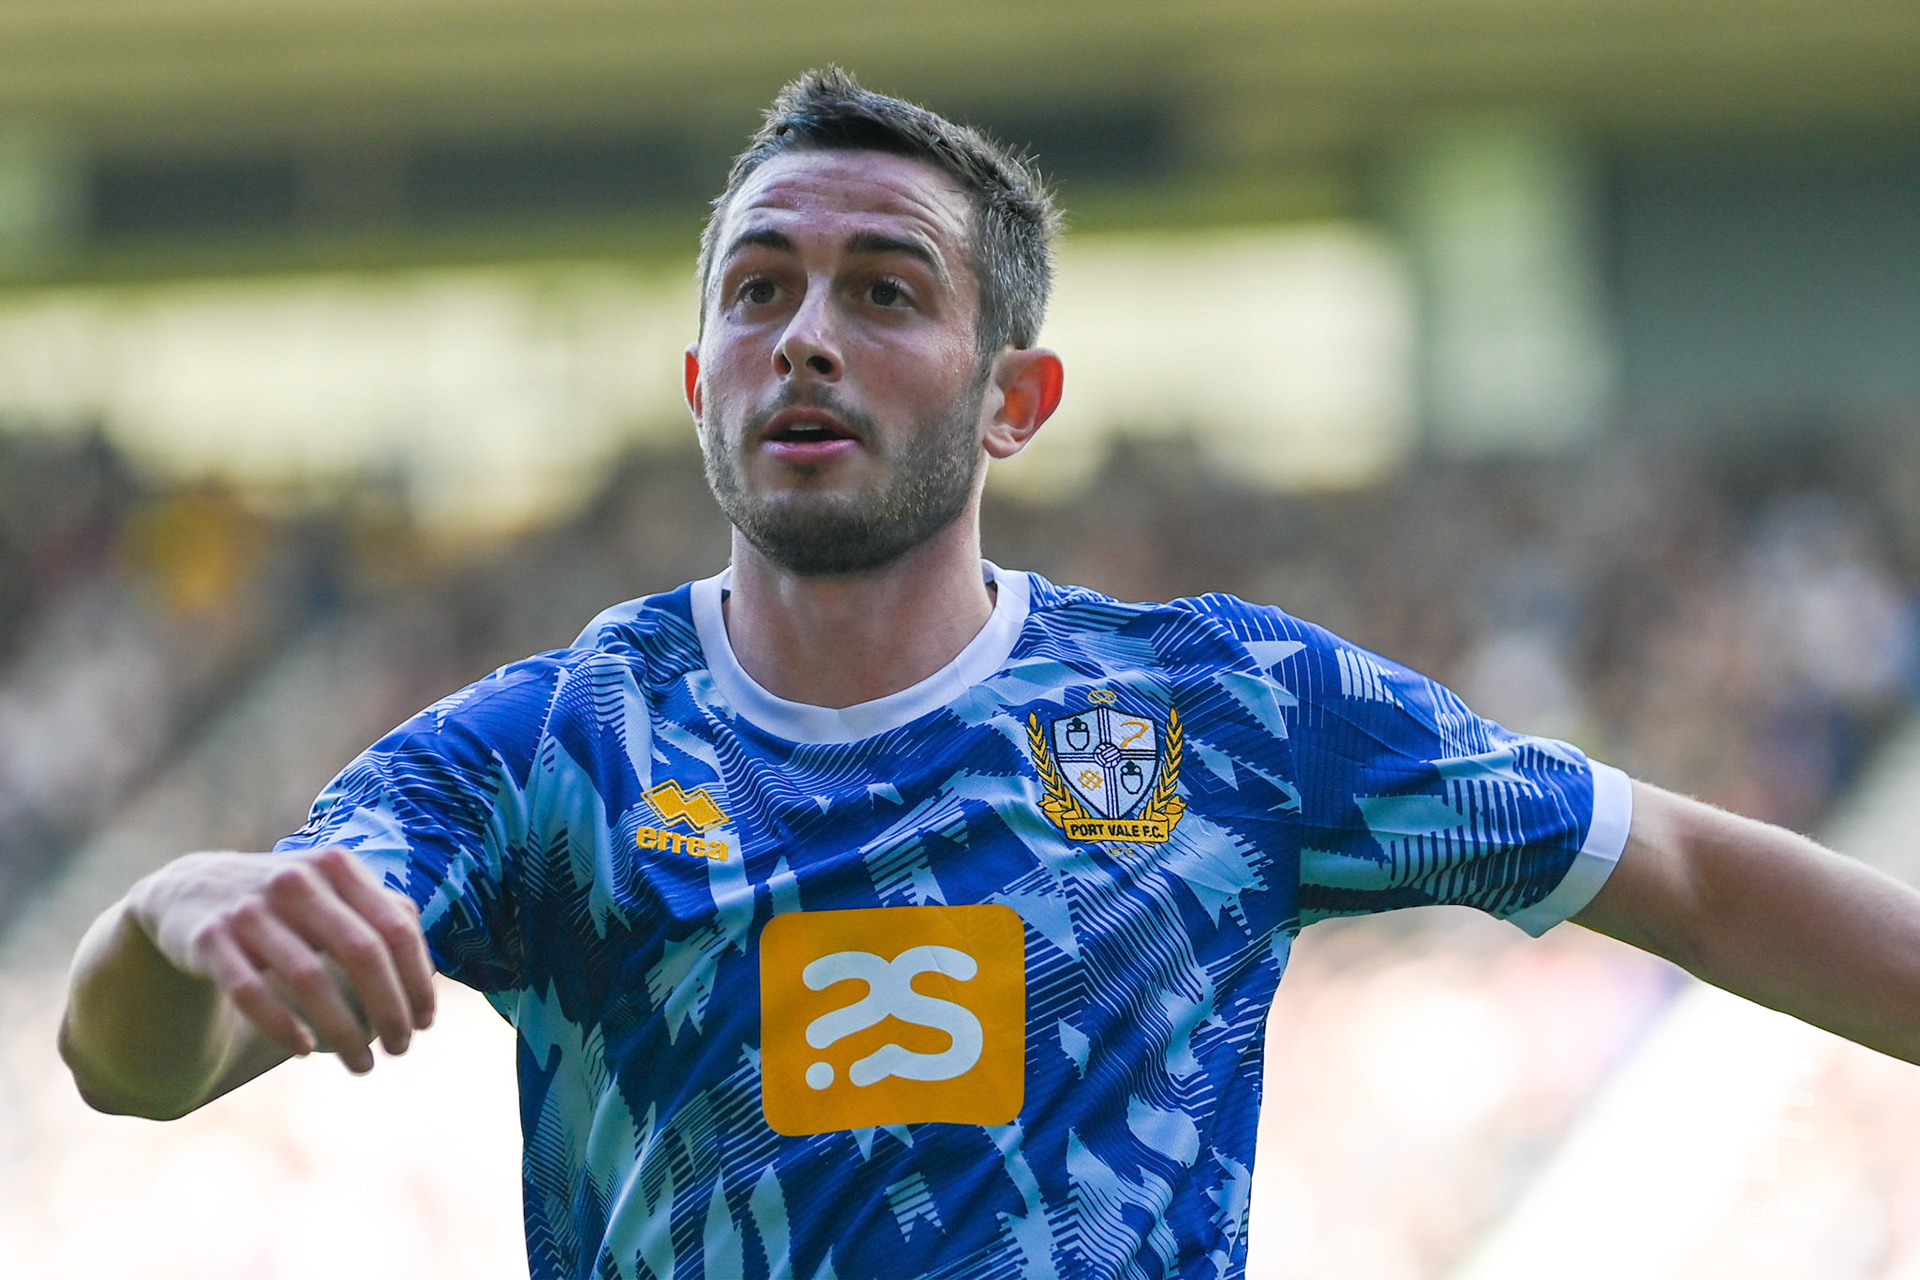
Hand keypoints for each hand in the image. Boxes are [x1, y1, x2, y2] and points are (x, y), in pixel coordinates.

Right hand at [128, 847, 435, 1073]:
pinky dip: (283, 1027)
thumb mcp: (333, 890)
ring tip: (361, 1065)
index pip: (396, 928)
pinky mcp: (208, 940)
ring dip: (343, 1031)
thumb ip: (382, 917)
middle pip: (362, 953)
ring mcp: (249, 909)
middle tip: (400, 1050)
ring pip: (309, 978)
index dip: (417, 981)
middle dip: (390, 1010)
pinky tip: (305, 1050)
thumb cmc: (285, 903)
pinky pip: (251, 992)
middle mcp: (296, 881)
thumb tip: (431, 976)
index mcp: (337, 867)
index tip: (425, 1023)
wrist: (189, 891)